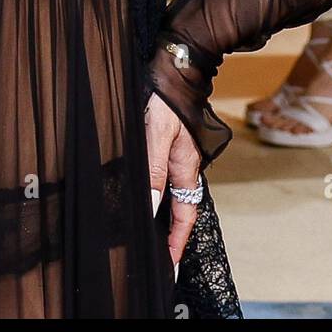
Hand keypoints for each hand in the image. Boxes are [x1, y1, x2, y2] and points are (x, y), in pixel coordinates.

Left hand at [144, 92, 201, 280]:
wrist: (177, 65)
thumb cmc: (167, 97)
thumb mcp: (156, 134)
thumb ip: (153, 170)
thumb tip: (152, 206)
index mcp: (185, 166)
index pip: (185, 213)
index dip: (176, 241)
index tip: (169, 265)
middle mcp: (184, 163)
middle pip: (181, 206)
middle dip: (171, 234)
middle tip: (159, 257)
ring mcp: (178, 153)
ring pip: (172, 191)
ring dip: (164, 214)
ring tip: (150, 235)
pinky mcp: (169, 143)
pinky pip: (164, 175)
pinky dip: (158, 192)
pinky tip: (146, 195)